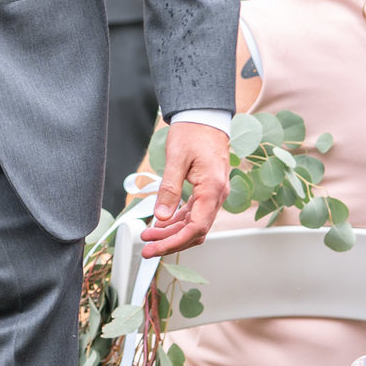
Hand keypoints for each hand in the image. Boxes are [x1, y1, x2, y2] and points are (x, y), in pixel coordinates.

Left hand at [140, 122, 230, 257]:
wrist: (205, 117)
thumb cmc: (193, 132)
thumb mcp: (176, 159)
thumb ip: (169, 189)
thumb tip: (161, 216)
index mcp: (212, 189)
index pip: (196, 227)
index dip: (175, 242)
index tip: (156, 248)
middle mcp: (217, 195)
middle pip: (196, 230)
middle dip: (171, 242)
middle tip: (148, 248)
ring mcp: (213, 194)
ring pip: (195, 224)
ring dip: (172, 233)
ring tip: (149, 236)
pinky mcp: (207, 191)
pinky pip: (194, 213)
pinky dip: (178, 221)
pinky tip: (162, 224)